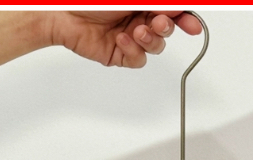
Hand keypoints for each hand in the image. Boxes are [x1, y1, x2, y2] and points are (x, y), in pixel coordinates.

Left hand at [44, 11, 201, 68]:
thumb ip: (156, 2)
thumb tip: (176, 7)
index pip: (171, 10)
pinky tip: (121, 40)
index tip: (192, 24)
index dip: (184, 18)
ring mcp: (130, 36)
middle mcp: (138, 17)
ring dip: (150, 40)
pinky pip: (139, 60)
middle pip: (167, 28)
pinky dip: (133, 51)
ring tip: (136, 32)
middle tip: (158, 23)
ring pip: (156, 46)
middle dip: (166, 27)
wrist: (60, 13)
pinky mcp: (121, 54)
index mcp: (141, 2)